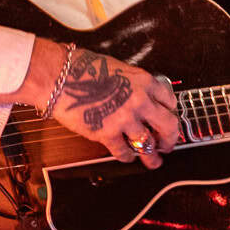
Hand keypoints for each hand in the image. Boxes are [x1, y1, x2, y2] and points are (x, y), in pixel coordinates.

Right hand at [28, 38, 181, 166]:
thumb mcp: (118, 68)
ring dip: (152, 157)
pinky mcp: (107, 133)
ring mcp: (125, 119)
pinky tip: (127, 157)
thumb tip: (137, 96)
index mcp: (143, 81)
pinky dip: (127, 157)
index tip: (168, 118)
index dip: (170, 112)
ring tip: (153, 162)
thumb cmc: (82, 67)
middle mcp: (139, 100)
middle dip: (171, 139)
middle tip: (168, 145)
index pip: (169, 100)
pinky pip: (124, 152)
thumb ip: (132, 84)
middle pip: (168, 125)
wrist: (59, 76)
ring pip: (149, 145)